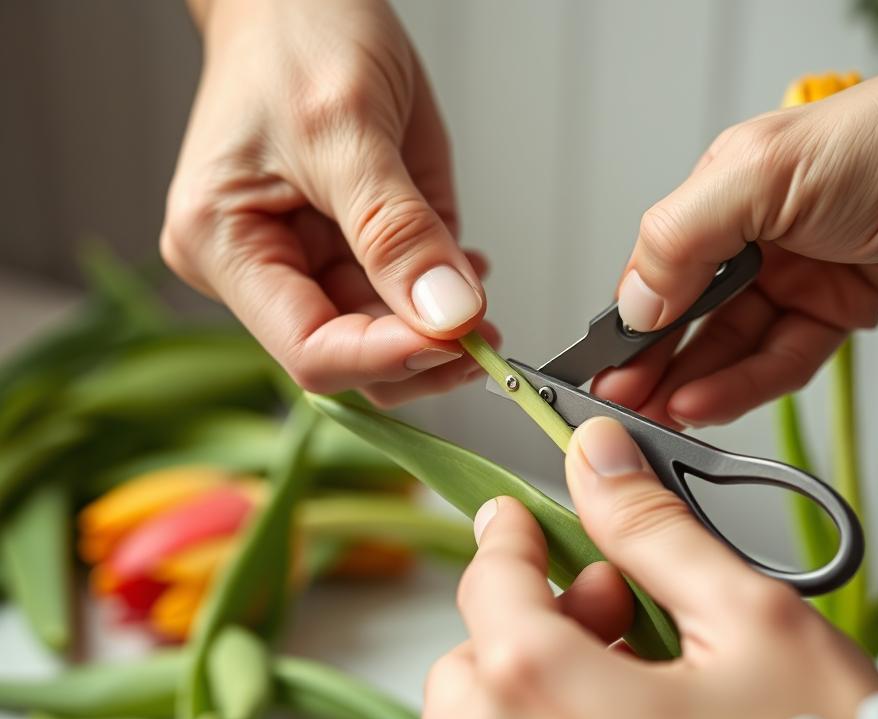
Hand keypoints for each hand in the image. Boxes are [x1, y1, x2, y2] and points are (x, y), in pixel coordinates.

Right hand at [162, 0, 495, 406]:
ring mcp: (300, 261)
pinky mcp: (340, 249)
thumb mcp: (348, 127)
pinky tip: (463, 273)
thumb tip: (449, 314)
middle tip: (486, 334)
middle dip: (420, 353)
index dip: (388, 357)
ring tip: (480, 297)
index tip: (460, 339)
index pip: (308, 348)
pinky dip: (435, 299)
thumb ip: (397, 230)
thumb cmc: (296, 33)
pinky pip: (392, 301)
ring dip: (435, 330)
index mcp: (224, 243)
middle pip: (344, 358)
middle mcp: (256, 266)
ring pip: (375, 340)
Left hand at [424, 417, 877, 718]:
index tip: (516, 519)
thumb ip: (655, 532)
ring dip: (542, 679)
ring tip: (636, 675)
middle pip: (476, 659)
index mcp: (542, 690)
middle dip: (534, 621)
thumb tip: (599, 456)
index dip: (509, 538)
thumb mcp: (750, 622)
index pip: (489, 583)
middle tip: (615, 611)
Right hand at [597, 48, 877, 427]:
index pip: (653, 272)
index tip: (598, 373)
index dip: (626, 327)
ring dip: (695, 384)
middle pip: (687, 317)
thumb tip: (632, 302)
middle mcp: (750, 237)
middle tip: (621, 409)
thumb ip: (685, 235)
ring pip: (730, 346)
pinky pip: (782, 358)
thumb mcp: (767, 173)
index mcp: (721, 195)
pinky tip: (712, 402)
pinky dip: (747, 384)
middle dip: (651, 366)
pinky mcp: (834, 309)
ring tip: (664, 418)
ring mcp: (792, 276)